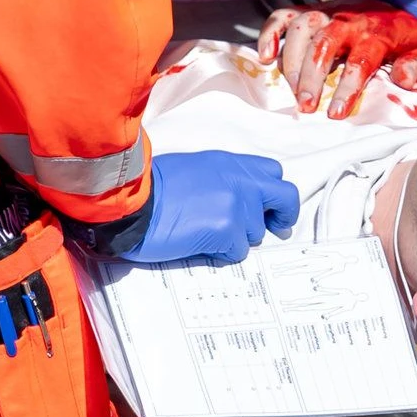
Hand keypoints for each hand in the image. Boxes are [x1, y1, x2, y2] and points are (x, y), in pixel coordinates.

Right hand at [118, 151, 301, 264]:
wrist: (130, 201)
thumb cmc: (151, 188)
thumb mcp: (193, 169)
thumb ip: (222, 180)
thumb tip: (238, 200)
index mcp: (230, 163)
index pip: (273, 172)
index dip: (273, 193)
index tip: (267, 208)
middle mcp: (239, 179)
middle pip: (286, 196)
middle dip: (283, 216)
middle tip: (274, 228)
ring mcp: (236, 204)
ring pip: (256, 232)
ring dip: (236, 238)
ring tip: (205, 233)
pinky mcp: (226, 228)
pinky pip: (238, 251)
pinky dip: (221, 253)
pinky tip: (198, 244)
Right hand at [259, 1, 416, 116]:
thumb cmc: (406, 31)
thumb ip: (416, 64)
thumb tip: (404, 82)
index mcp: (377, 32)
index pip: (360, 60)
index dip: (347, 87)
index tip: (335, 113)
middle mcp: (348, 20)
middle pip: (324, 45)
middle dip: (311, 76)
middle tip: (306, 106)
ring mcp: (326, 12)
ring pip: (302, 30)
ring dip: (291, 61)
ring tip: (292, 92)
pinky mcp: (311, 10)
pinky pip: (284, 16)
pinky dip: (270, 32)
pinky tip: (264, 57)